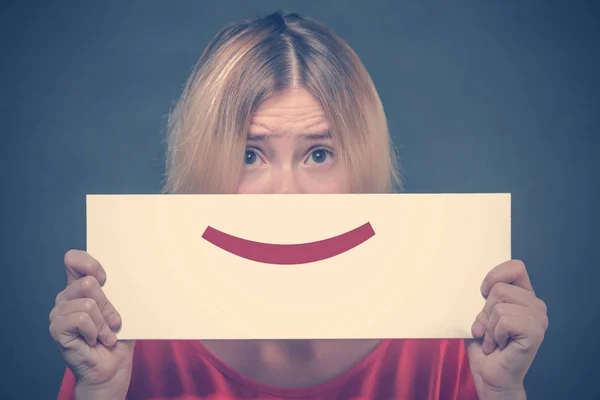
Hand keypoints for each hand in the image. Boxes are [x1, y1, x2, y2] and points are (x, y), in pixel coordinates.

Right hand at [49, 250, 135, 396]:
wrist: (113, 366)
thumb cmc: (119, 336)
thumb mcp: (123, 307)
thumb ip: (118, 289)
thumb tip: (132, 271)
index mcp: (81, 287)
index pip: (73, 259)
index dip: (89, 264)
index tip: (105, 279)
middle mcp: (67, 297)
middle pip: (89, 283)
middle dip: (108, 305)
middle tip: (113, 322)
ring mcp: (59, 312)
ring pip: (88, 303)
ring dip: (103, 323)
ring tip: (106, 335)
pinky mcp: (56, 329)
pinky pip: (81, 319)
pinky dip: (95, 331)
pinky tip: (94, 340)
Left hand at [467, 260, 547, 398]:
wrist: (490, 375)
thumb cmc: (484, 344)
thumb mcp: (480, 313)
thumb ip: (484, 296)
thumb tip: (480, 288)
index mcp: (524, 296)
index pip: (515, 267)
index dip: (494, 276)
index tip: (483, 292)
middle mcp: (536, 305)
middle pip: (499, 288)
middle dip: (485, 311)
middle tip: (489, 330)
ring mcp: (539, 319)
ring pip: (499, 305)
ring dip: (488, 326)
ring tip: (493, 339)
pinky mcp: (535, 332)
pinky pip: (504, 320)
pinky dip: (494, 334)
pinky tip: (498, 345)